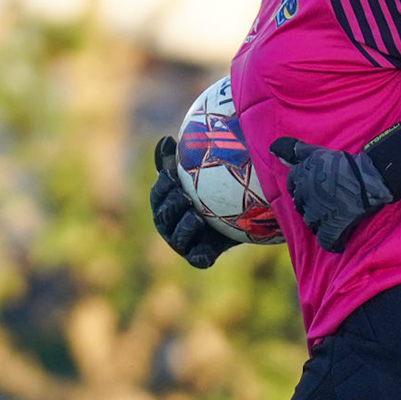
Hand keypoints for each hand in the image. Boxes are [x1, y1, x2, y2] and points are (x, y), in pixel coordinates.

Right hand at [150, 136, 234, 268]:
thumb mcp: (198, 174)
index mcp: (165, 204)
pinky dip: (200, 255)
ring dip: (185, 227)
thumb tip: (166, 140)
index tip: (172, 176)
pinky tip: (209, 250)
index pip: (158, 194)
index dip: (163, 186)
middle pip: (164, 216)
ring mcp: (183, 243)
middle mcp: (170, 225)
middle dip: (172, 206)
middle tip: (185, 196)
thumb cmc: (215, 190)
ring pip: (177, 238)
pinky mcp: (200, 257)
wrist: (242, 216)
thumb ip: (180, 159)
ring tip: (197, 217)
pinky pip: (198, 259)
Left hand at [270, 125, 400, 253]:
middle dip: (313, 208)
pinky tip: (340, 239)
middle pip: (302, 208)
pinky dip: (334, 242)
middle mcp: (305, 196)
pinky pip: (326, 241)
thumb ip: (294, 151)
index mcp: (300, 177)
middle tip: (332, 204)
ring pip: (313, 224)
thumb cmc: (346, 164)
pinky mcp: (331, 228)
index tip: (320, 190)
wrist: (370, 178)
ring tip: (337, 218)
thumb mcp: (317, 152)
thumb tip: (272, 149)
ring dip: (323, 224)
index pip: (293, 188)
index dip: (306, 191)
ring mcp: (317, 213)